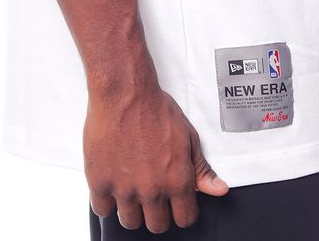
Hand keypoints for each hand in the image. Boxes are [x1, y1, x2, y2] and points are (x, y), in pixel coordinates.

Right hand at [84, 83, 227, 232]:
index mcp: (177, 180)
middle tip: (152, 191)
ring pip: (130, 222)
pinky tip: (113, 184)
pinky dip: (107, 200)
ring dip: (132, 208)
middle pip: (158, 225)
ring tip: (132, 187)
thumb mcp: (187, 136)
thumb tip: (218, 190)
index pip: (185, 219)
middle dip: (158, 211)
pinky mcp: (100, 182)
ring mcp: (124, 189)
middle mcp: (152, 190)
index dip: (182, 210)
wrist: (124, 92)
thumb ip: (201, 169)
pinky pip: (102, 210)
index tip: (176, 202)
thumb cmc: (155, 109)